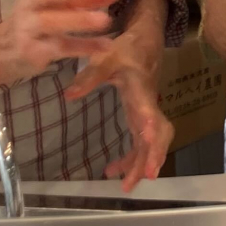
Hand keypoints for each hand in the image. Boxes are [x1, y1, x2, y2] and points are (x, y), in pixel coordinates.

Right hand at [0, 0, 118, 85]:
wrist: (3, 51)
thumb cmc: (37, 20)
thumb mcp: (59, 4)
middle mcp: (28, 4)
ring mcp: (27, 28)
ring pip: (50, 22)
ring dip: (78, 19)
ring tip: (105, 20)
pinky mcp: (31, 51)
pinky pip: (59, 47)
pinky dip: (83, 47)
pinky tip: (105, 45)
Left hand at [64, 31, 172, 191]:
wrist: (146, 41)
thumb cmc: (127, 49)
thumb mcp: (106, 58)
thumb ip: (89, 77)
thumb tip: (69, 96)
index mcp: (142, 94)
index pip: (151, 118)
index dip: (151, 139)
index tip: (150, 156)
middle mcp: (149, 107)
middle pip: (156, 138)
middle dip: (148, 160)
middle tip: (133, 183)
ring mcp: (147, 113)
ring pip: (151, 143)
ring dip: (140, 164)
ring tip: (124, 184)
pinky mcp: (142, 117)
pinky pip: (142, 142)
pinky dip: (132, 157)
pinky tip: (113, 168)